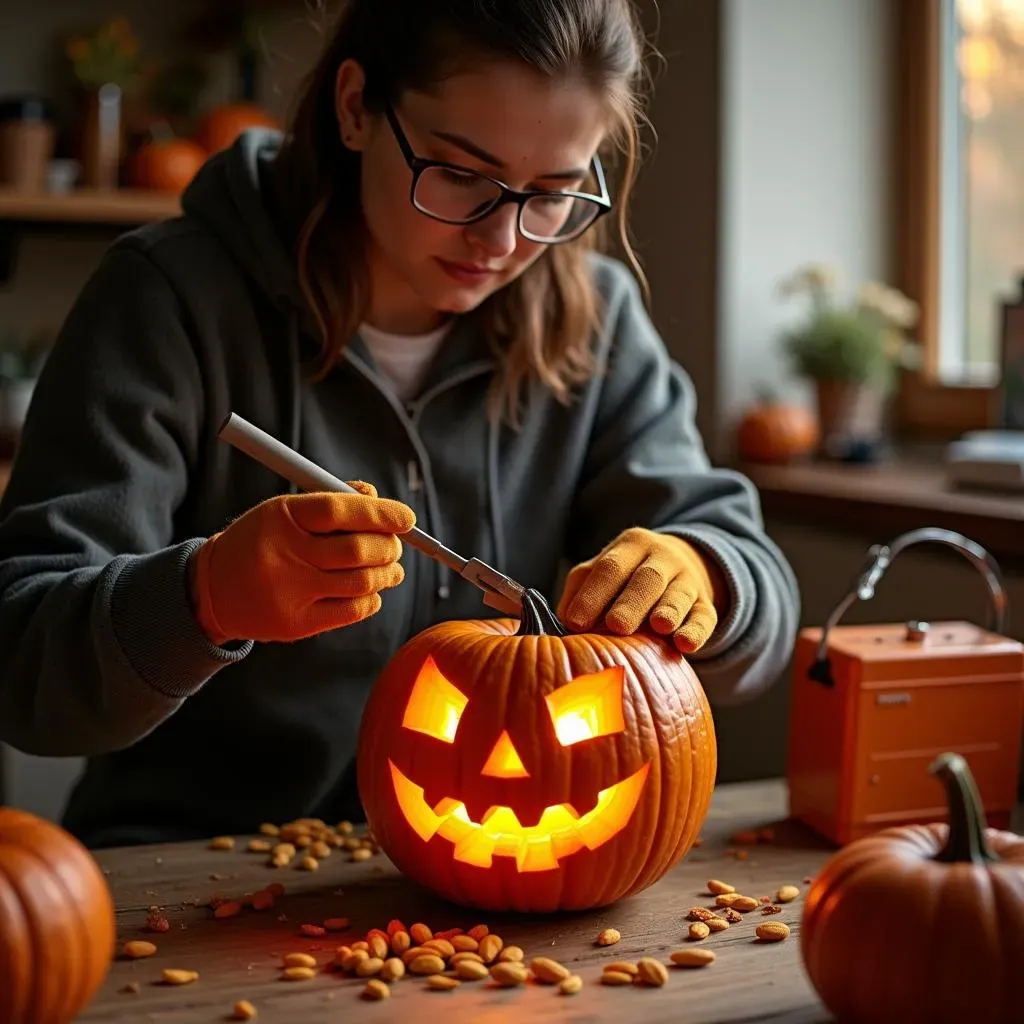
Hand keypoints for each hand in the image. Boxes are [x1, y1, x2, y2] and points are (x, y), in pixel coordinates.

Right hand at [189, 482, 414, 643]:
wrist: (213, 589)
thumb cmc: (263, 541)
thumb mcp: (285, 511)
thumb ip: (332, 500)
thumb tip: (377, 498)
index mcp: (281, 516)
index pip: (341, 509)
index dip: (381, 513)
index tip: (406, 518)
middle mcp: (284, 553)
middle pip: (358, 549)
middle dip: (389, 547)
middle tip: (395, 546)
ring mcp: (289, 591)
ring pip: (361, 582)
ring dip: (387, 574)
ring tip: (391, 569)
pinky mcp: (295, 623)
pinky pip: (351, 611)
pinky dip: (371, 599)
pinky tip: (370, 591)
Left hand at [556, 527, 721, 652]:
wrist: (679, 567)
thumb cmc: (625, 578)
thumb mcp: (600, 574)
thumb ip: (579, 593)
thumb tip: (562, 624)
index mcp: (631, 546)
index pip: (610, 567)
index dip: (593, 594)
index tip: (576, 622)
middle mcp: (662, 558)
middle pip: (646, 578)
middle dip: (631, 602)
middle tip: (616, 625)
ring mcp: (687, 580)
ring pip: (679, 594)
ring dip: (668, 610)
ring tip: (659, 626)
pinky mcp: (706, 605)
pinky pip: (705, 617)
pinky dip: (696, 631)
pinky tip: (685, 644)